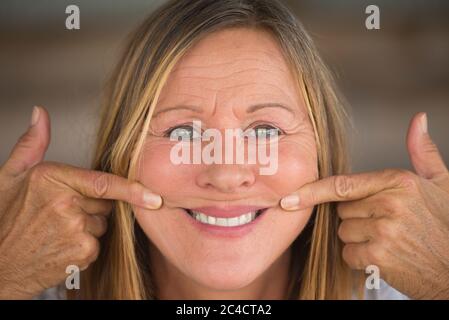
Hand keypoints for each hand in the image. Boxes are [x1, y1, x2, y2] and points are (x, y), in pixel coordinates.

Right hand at [0, 106, 161, 298]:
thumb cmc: (4, 218)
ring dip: (88, 227)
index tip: (154, 196)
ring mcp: (76, 231)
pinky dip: (85, 246)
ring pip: (102, 224)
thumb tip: (40, 114)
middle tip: (60, 213)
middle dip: (91, 206)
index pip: (103, 183)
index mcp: (52, 180)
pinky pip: (97, 244)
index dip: (132, 189)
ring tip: (57, 230)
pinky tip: (61, 246)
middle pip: (105, 203)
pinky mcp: (81, 254)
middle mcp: (66, 205)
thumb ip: (31, 144)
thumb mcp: (10, 176)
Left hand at [280, 113, 448, 298]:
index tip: (288, 199)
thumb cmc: (445, 223)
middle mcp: (389, 204)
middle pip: (341, 210)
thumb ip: (423, 152)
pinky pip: (348, 253)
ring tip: (388, 239)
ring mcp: (383, 231)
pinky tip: (384, 256)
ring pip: (343, 232)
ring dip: (358, 238)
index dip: (311, 191)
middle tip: (385, 223)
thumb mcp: (440, 183)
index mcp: (398, 182)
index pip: (342, 185)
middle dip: (356, 217)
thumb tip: (418, 119)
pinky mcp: (379, 256)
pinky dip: (361, 258)